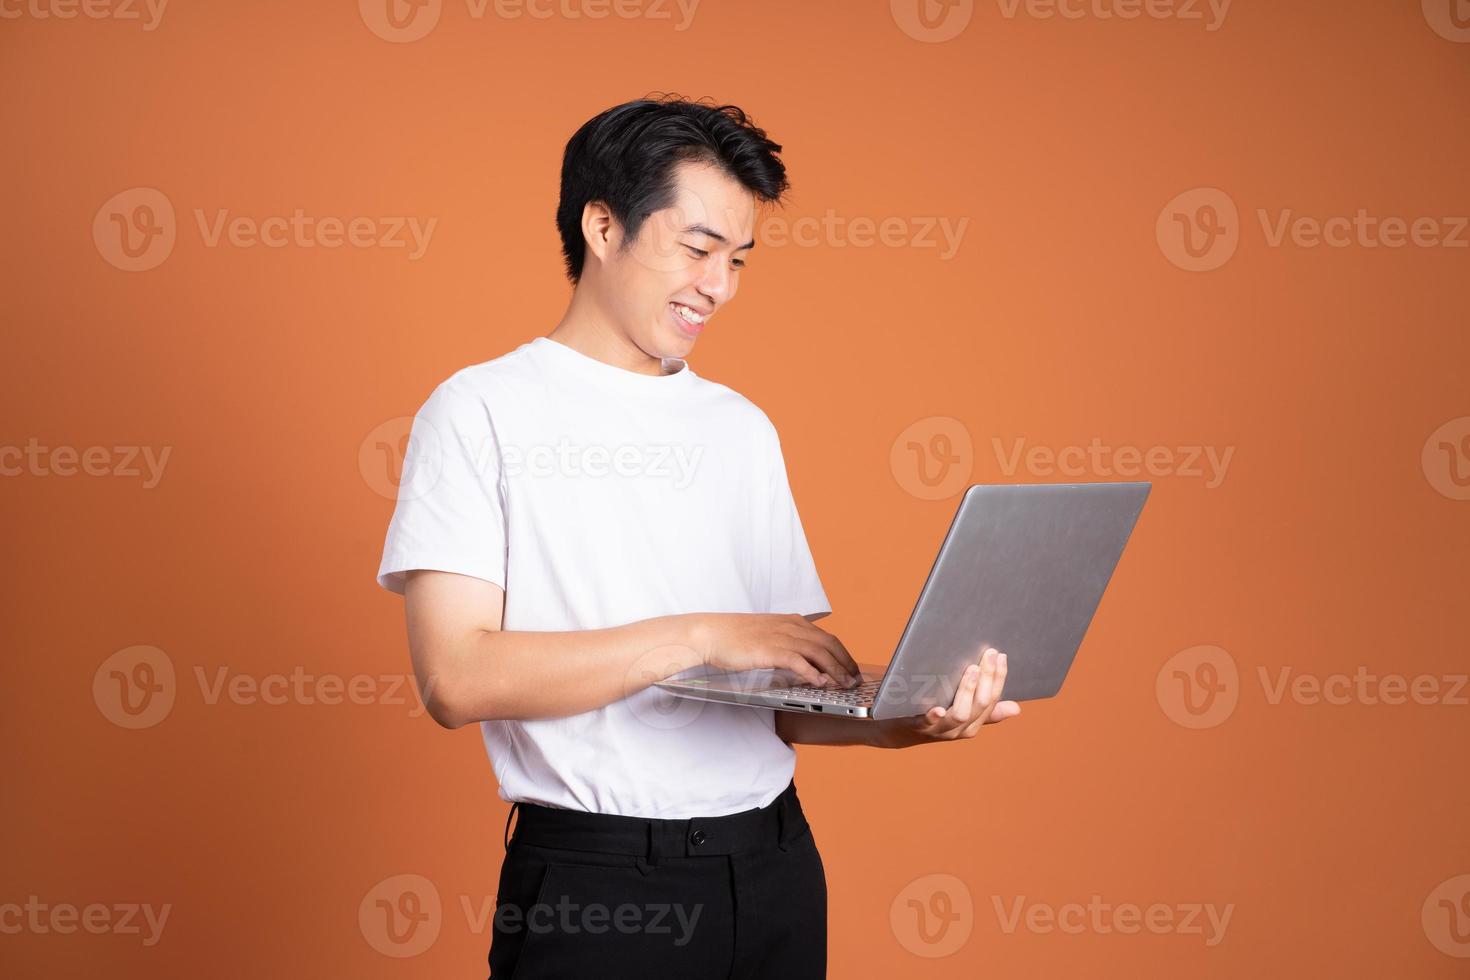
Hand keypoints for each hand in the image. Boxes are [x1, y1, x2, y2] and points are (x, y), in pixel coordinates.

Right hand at [690, 613, 860, 688]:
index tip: (852, 669)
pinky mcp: (770, 650)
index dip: (844, 654)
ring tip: (845, 685)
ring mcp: (781, 637)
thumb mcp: (769, 635)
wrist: (712, 633)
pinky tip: (820, 682)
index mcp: (792, 622)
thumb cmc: (736, 636)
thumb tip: (805, 662)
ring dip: (835, 670)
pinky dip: (812, 672)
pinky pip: (798, 661)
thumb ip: (788, 644)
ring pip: (818, 653)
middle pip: (829, 644)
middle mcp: (791, 627)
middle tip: (855, 680)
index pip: (827, 638)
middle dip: (846, 663)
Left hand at [880, 646, 1020, 747]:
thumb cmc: (933, 715)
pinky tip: (938, 708)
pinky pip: (928, 723)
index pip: (992, 700)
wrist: (898, 730)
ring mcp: (940, 730)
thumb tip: (1016, 708)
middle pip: (980, 705)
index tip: (1000, 655)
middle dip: (987, 678)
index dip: (998, 678)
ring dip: (968, 691)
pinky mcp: (918, 728)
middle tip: (989, 655)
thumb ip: (986, 710)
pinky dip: (934, 716)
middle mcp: (960, 729)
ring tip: (972, 670)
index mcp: (974, 723)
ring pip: (960, 714)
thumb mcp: (962, 711)